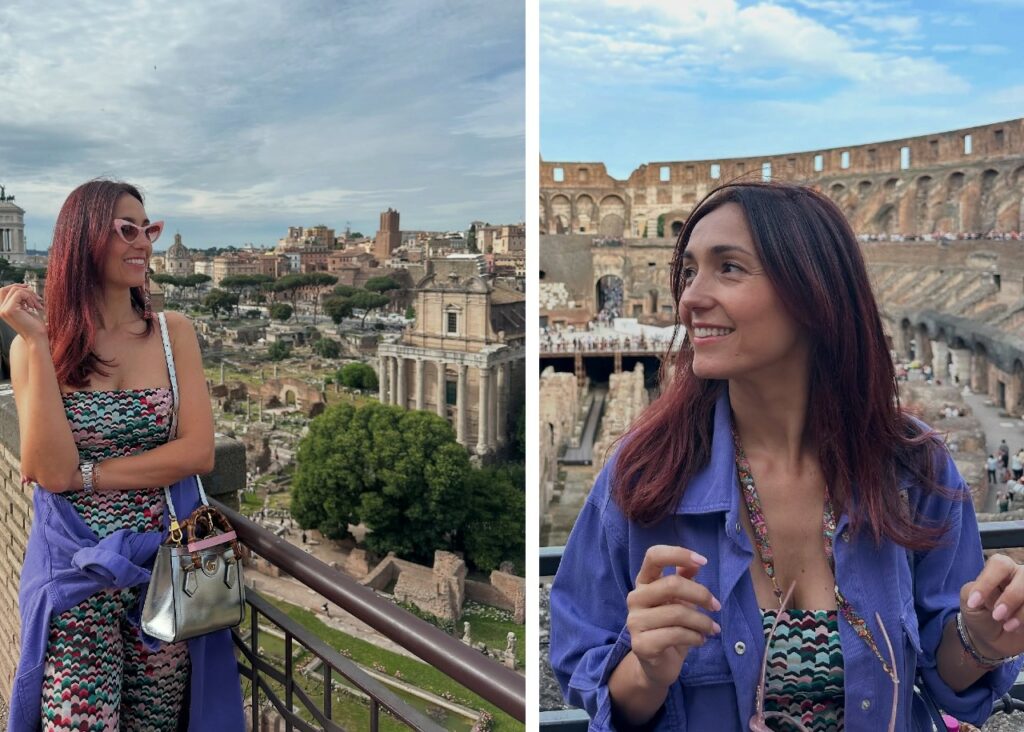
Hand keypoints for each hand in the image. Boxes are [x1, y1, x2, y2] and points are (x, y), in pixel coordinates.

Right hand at [0, 284, 45, 340]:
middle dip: (26, 290)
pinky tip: (35, 307)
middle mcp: (1, 309)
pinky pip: (20, 294)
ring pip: (15, 290)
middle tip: (37, 299)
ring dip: (30, 295)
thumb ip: (22, 299)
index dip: (16, 286)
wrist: (37, 337)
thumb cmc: (35, 325)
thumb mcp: (27, 308)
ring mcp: (4, 310)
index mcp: (3, 309)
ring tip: (37, 306)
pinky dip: (30, 298)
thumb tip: (25, 286)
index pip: (4, 290)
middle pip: (10, 288)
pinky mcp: (10, 310)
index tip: (29, 288)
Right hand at [626, 545, 721, 689]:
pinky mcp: (642, 645)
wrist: (656, 666)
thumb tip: (696, 563)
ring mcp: (635, 622)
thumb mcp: (679, 602)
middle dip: (700, 594)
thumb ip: (684, 580)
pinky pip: (676, 635)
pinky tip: (700, 640)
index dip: (678, 553)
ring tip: (712, 629)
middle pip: (671, 584)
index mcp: (644, 583)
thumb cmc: (670, 628)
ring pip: (677, 612)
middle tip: (716, 606)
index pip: (653, 556)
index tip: (704, 561)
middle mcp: (635, 598)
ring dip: (703, 621)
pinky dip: (695, 637)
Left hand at [960, 553, 1023, 659]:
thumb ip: (974, 592)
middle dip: (1010, 597)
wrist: (993, 639)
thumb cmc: (980, 615)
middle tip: (997, 616)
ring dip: (1021, 612)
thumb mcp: (970, 604)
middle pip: (1023, 575)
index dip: (988, 582)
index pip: (999, 565)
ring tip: (1007, 626)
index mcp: (1000, 569)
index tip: (974, 603)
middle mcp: (1020, 576)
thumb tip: (991, 593)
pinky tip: (1017, 629)